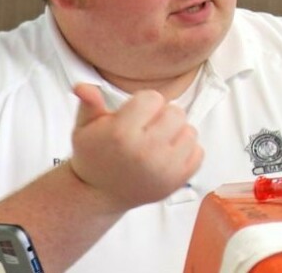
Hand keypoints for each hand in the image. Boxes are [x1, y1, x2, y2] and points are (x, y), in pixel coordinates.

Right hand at [68, 84, 203, 211]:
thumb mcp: (84, 128)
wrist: (99, 194)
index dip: (144, 102)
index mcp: (121, 133)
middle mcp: (145, 151)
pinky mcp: (177, 180)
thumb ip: (89, 103)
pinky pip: (199, 152)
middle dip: (163, 115)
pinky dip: (186, 151)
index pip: (153, 98)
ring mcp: (164, 168)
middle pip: (176, 112)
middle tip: (147, 127)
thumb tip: (83, 86)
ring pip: (190, 130)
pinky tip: (166, 155)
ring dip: (176, 133)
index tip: (135, 114)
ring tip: (156, 141)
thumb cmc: (94, 157)